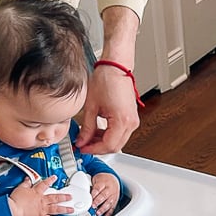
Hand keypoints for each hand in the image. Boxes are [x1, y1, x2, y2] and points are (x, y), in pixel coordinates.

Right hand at [8, 176, 72, 215]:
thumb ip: (25, 183)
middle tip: (70, 197)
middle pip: (55, 197)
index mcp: (36, 192)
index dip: (50, 180)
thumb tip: (28, 179)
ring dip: (65, 209)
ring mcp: (42, 209)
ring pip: (56, 208)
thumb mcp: (20, 188)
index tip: (55, 178)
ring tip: (71, 209)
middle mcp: (42, 200)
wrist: (14, 210)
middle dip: (64, 197)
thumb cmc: (16, 200)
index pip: (44, 184)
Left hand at [76, 5, 141, 154]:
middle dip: (98, 147)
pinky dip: (109, 134)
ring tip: (88, 137)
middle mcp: (131, 123)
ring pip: (118, 141)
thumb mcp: (91, 106)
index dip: (93, 149)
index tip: (82, 148)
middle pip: (115, 146)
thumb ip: (87, 127)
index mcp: (122, 121)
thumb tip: (82, 140)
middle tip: (83, 145)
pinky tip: (98, 131)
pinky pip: (121, 133)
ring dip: (104, 141)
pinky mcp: (131, 117)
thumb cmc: (107, 79)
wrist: (116, 66)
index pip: (108, 145)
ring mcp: (133, 120)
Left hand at [91, 172, 120, 215]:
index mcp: (103, 183)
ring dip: (103, 208)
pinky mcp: (115, 200)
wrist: (113, 179)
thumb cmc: (103, 180)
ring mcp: (113, 195)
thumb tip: (84, 194)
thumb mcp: (96, 180)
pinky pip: (113, 207)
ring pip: (109, 202)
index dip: (94, 194)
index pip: (98, 188)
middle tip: (93, 206)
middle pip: (104, 195)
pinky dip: (109, 213)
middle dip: (98, 201)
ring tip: (98, 213)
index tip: (90, 198)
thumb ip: (91, 186)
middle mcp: (109, 189)